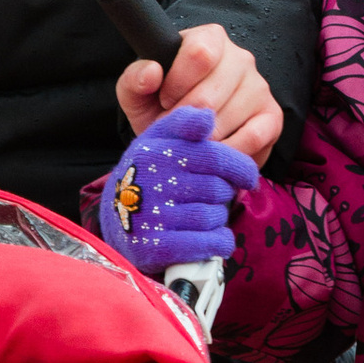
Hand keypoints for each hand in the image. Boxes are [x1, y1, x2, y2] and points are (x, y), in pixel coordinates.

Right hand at [100, 104, 260, 274]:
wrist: (115, 217)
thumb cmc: (149, 174)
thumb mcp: (159, 140)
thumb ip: (184, 122)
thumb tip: (208, 116)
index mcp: (154, 151)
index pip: (213, 156)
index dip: (239, 167)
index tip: (248, 177)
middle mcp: (149, 180)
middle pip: (217, 188)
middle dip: (224, 194)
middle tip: (216, 198)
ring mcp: (150, 215)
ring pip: (213, 216)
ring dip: (219, 219)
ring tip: (207, 216)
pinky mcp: (153, 247)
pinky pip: (205, 244)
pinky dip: (218, 242)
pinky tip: (214, 238)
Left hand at [114, 18, 280, 164]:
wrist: (186, 132)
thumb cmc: (162, 105)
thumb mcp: (138, 93)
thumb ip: (134, 79)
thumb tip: (152, 72)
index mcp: (208, 39)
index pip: (200, 53)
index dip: (177, 85)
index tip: (164, 101)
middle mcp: (240, 57)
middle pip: (211, 93)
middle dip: (185, 120)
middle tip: (176, 129)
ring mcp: (259, 86)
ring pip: (229, 118)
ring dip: (203, 139)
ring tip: (192, 141)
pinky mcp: (272, 116)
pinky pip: (254, 136)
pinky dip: (229, 151)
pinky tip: (214, 153)